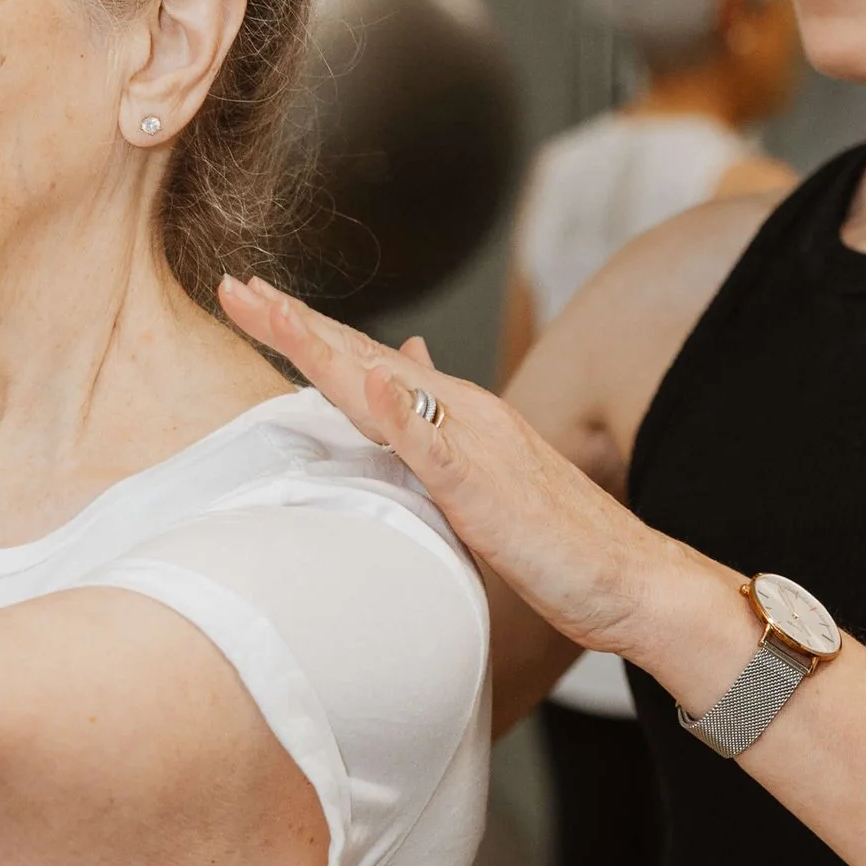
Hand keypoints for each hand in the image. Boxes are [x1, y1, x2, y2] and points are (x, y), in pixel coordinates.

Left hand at [219, 278, 665, 658]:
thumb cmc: (555, 540)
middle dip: (295, 323)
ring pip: (388, 387)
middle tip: (235, 286)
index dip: (304, 332)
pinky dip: (398, 412)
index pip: (364, 363)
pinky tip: (366, 382)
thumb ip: (439, 437)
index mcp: (452, 415)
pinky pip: (436, 448)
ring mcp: (474, 446)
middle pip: (363, 358)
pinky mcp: (486, 490)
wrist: (630, 578)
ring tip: (277, 313)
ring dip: (328, 349)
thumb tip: (396, 387)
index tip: (248, 300)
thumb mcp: (481, 480)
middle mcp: (461, 414)